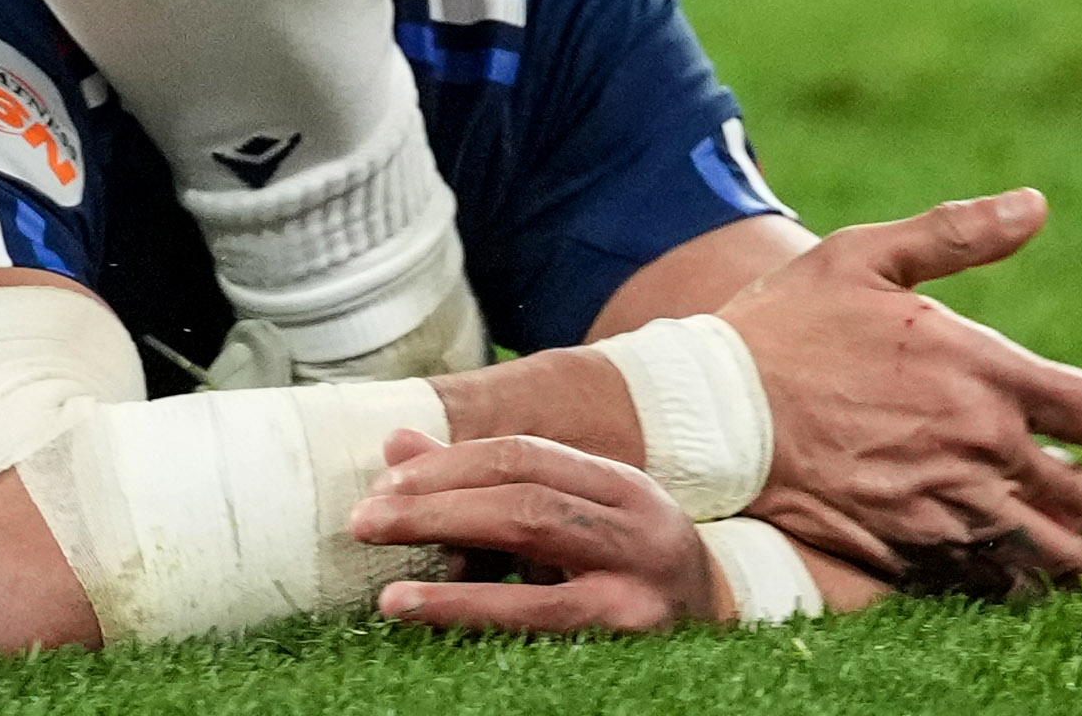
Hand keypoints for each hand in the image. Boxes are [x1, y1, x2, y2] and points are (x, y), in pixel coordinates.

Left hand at [360, 431, 719, 635]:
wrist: (718, 637)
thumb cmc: (629, 573)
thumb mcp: (574, 520)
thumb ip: (488, 483)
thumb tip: (393, 443)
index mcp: (622, 485)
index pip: (526, 454)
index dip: (451, 462)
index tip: (386, 479)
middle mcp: (638, 523)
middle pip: (525, 494)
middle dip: (436, 502)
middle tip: (364, 518)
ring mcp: (638, 581)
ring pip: (534, 541)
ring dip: (447, 554)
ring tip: (382, 571)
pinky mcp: (631, 635)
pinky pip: (540, 619)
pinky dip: (472, 611)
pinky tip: (418, 612)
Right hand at [706, 190, 1081, 602]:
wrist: (712, 416)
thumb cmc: (787, 327)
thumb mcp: (866, 257)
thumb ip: (958, 234)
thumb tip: (1035, 205)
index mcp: (987, 373)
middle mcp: (983, 450)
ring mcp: (950, 511)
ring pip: (1058, 558)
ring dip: (1068, 545)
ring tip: (1050, 525)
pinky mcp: (914, 556)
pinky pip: (997, 589)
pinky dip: (1013, 579)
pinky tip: (994, 552)